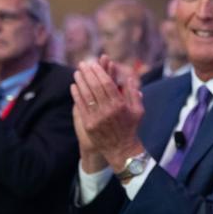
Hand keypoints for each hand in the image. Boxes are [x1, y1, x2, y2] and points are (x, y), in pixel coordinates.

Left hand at [70, 56, 144, 171]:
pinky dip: (76, 95)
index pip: (107, 84)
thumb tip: (130, 77)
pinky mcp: (88, 124)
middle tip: (82, 64)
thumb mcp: (138, 110)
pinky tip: (74, 86)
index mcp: (120, 105)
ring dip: (80, 82)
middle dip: (88, 74)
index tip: (94, 64)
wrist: (121, 149)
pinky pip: (81, 106)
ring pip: (86, 95)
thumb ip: (133, 93)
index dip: (99, 72)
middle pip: (95, 87)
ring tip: (77, 73)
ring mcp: (97, 118)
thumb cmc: (131, 127)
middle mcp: (108, 110)